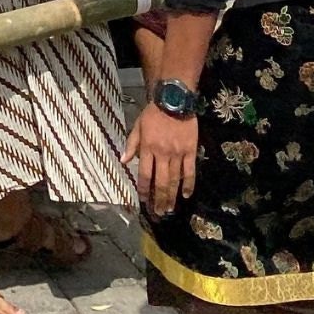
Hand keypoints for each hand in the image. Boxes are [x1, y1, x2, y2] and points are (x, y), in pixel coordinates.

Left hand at [123, 101, 198, 218]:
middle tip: (159, 213)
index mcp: (147, 148)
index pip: (144, 174)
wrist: (174, 100)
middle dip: (159, 199)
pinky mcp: (190, 151)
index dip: (143, 189)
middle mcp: (162, 153)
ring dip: (172, 196)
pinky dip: (188, 185)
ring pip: (174, 180)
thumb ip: (131, 145)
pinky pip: (189, 172)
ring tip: (170, 209)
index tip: (144, 201)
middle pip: (160, 182)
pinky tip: (186, 195)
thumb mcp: (138, 126)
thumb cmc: (153, 114)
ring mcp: (177, 154)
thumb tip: (123, 161)